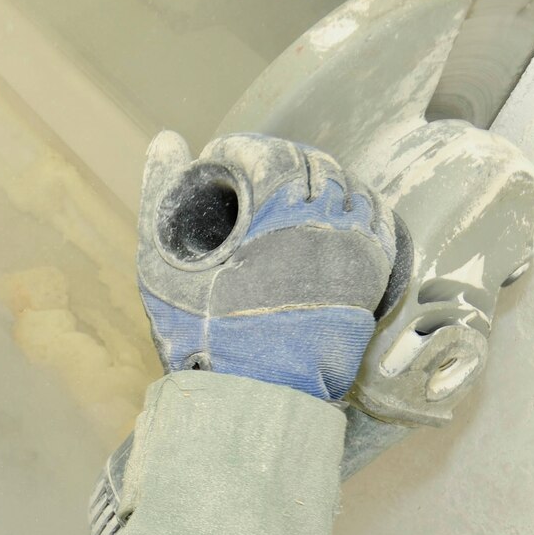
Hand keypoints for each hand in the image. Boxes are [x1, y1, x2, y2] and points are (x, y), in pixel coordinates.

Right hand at [137, 131, 396, 400]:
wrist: (252, 396)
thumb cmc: (201, 331)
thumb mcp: (163, 258)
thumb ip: (159, 192)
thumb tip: (166, 138)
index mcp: (279, 206)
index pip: (268, 151)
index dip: (240, 151)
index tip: (219, 164)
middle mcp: (325, 219)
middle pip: (311, 165)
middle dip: (279, 164)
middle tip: (250, 183)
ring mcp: (353, 248)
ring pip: (346, 190)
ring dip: (318, 185)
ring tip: (287, 200)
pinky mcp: (369, 277)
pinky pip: (374, 224)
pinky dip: (354, 211)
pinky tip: (331, 219)